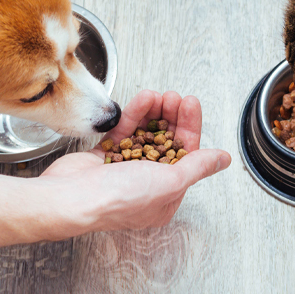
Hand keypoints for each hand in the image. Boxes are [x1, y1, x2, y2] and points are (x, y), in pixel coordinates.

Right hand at [40, 90, 230, 232]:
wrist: (71, 197)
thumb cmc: (118, 198)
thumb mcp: (170, 182)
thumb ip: (197, 166)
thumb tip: (223, 159)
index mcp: (165, 197)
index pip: (185, 155)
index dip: (189, 127)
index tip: (190, 104)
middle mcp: (146, 184)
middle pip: (165, 142)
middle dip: (172, 117)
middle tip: (174, 97)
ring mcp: (124, 169)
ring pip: (145, 134)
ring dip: (154, 112)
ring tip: (158, 95)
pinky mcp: (104, 157)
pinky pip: (124, 131)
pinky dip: (134, 115)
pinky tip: (143, 99)